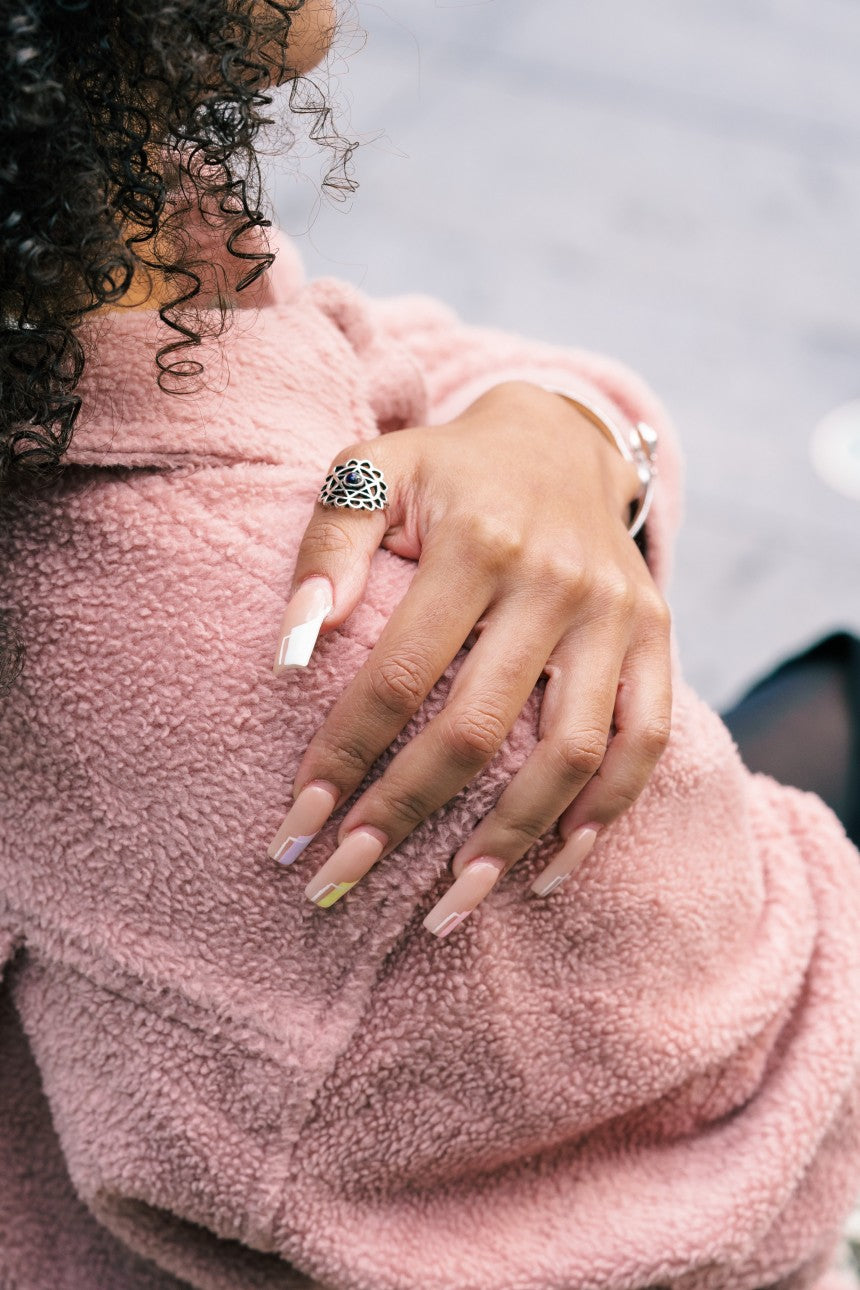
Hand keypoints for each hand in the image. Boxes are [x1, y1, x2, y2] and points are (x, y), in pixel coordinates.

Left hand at [267, 381, 671, 931]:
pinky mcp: (656, 637)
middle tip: (341, 880)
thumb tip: (293, 651)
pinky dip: (603, 814)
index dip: (343, 757)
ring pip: (570, 755)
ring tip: (448, 907)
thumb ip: (328, 547)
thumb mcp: (371, 470)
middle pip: (477, 731)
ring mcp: (616, 615)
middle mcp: (555, 582)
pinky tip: (553, 869)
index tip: (294, 825)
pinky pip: (644, 741)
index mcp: (476, 542)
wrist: (559, 442)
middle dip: (402, 818)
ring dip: (507, 842)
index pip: (398, 675)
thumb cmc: (446, 471)